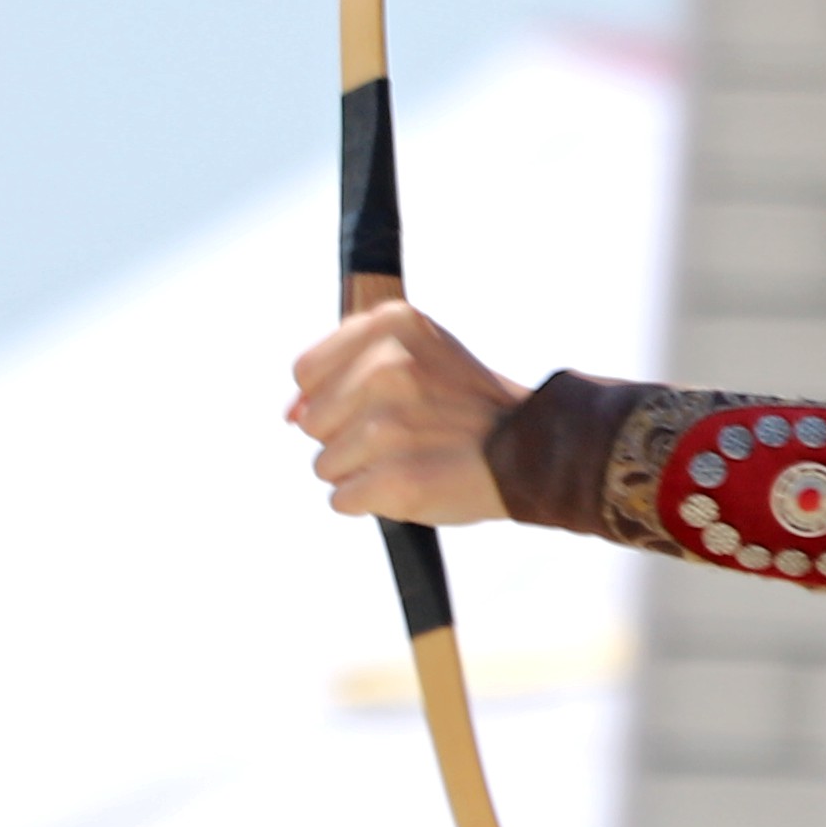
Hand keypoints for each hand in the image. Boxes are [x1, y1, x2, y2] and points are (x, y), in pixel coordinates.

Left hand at [289, 305, 524, 524]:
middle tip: (404, 434)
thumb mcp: (415, 352)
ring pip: (325, 465)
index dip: (336, 397)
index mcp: (390, 325)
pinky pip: (343, 500)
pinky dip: (371, 501)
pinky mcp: (395, 480)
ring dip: (363, 471)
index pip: (306, 372)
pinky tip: (411, 483)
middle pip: (312, 422)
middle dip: (348, 436)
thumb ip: (345, 367)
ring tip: (412, 458)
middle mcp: (387, 367)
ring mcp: (389, 426)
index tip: (378, 403)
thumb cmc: (466, 406)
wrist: (534, 451)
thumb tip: (291, 413)